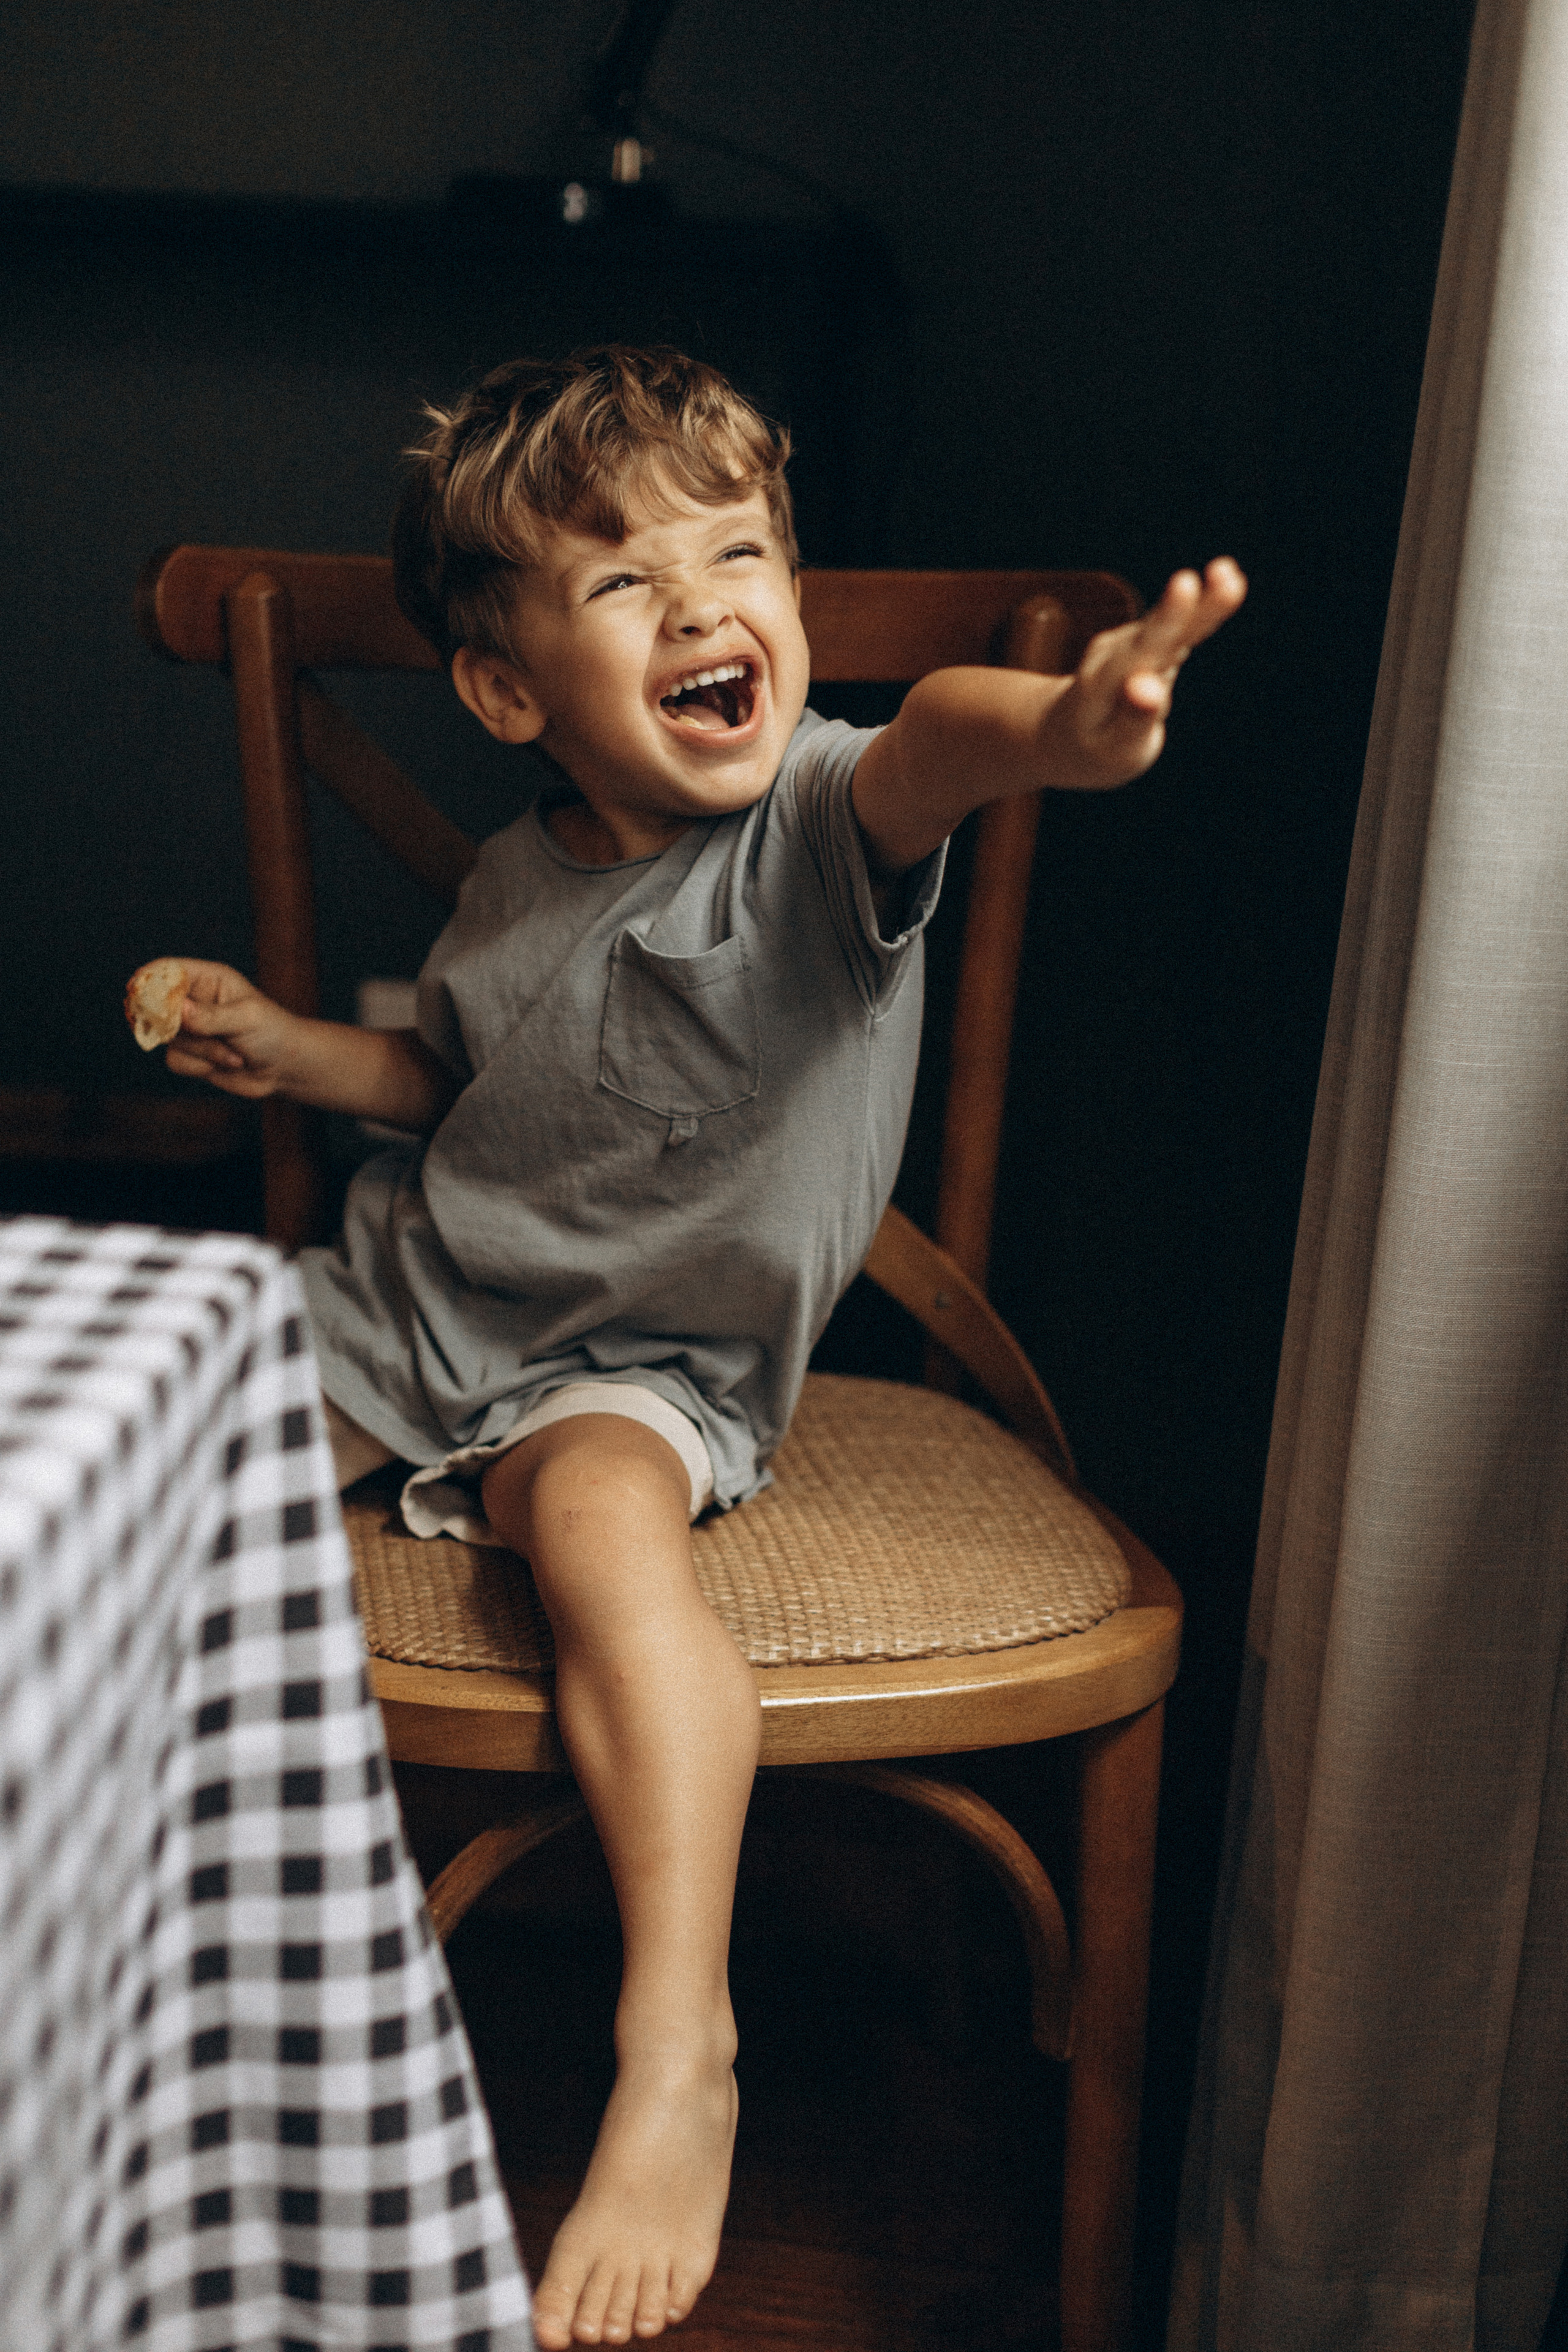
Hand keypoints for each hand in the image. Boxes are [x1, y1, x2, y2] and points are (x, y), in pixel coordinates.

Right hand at [161, 960, 301, 1097]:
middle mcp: (195, 1001)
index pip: (168, 970)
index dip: (149, 978)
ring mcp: (190, 1028)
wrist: (285, 1068)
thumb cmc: (272, 1032)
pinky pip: (175, 1060)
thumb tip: (178, 1011)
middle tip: (202, 1033)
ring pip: (169, 1040)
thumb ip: (210, 1016)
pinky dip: (200, 1066)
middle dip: (179, 1027)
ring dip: (202, 1051)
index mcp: (209, 979)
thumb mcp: (246, 1018)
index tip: (136, 991)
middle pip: (159, 1008)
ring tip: (234, 1053)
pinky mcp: (191, 1054)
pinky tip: (227, 1063)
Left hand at [1047, 557, 1247, 787]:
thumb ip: (1132, 720)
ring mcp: (1132, 643)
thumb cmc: (1094, 750)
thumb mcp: (1113, 749)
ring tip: (1230, 575)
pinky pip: (1182, 626)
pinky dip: (1205, 608)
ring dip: (1205, 602)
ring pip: (1174, 625)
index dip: (1167, 620)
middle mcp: (1114, 655)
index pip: (1139, 651)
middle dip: (1185, 606)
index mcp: (1102, 685)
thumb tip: (1150, 687)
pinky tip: (1225, 576)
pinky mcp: (1149, 642)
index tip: (1184, 587)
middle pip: (1158, 631)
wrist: (1066, 733)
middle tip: (1219, 575)